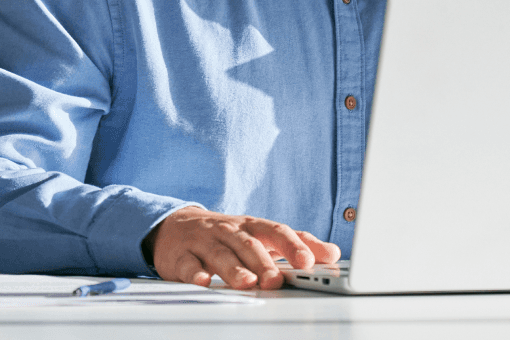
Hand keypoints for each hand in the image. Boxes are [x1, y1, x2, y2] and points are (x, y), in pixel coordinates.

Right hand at [144, 206, 340, 289]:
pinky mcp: (180, 256)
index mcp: (254, 226)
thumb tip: (333, 253)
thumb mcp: (260, 236)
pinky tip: (202, 282)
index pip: (278, 232)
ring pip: (221, 254)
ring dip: (234, 269)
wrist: (176, 226)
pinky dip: (194, 273)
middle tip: (277, 281)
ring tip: (247, 283)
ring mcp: (205, 242)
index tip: (310, 261)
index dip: (295, 246)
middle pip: (250, 244)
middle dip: (265, 262)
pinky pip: (187, 264)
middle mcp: (231, 231)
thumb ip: (296, 245)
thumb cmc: (228, 235)